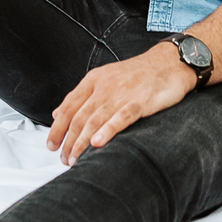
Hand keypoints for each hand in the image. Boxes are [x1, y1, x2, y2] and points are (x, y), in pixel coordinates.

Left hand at [47, 44, 194, 165]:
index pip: (69, 105)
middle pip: (80, 116)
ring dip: (82, 142)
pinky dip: (107, 131)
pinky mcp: (140, 102)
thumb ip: (81, 97)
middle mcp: (105, 86)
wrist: (169, 63)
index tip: (51, 145)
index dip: (57, 127)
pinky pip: (121, 118)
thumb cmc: (138, 73)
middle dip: (68, 140)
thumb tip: (57, 113)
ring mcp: (122, 94)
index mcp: (94, 80)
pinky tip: (98, 143)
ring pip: (95, 120)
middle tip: (63, 158)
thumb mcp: (104, 79)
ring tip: (75, 159)